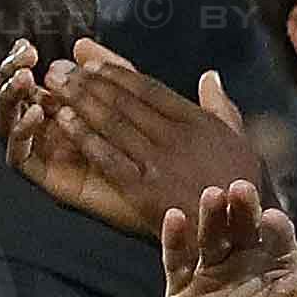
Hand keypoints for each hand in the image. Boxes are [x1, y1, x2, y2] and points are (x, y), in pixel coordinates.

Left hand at [0, 34, 260, 240]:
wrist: (242, 234)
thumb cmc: (243, 189)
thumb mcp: (241, 141)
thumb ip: (221, 107)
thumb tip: (209, 77)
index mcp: (198, 121)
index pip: (148, 88)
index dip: (114, 73)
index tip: (90, 62)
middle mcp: (177, 136)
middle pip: (123, 100)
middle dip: (86, 81)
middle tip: (57, 68)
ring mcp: (159, 162)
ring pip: (111, 122)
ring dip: (77, 100)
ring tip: (53, 86)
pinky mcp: (144, 189)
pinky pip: (107, 156)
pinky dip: (83, 136)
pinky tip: (63, 120)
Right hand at [161, 178, 296, 296]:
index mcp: (278, 262)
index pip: (277, 236)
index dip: (275, 226)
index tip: (273, 219)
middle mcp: (245, 259)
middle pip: (241, 226)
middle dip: (242, 207)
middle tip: (240, 189)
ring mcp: (213, 271)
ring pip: (210, 235)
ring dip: (211, 215)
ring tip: (212, 196)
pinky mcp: (183, 288)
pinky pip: (177, 260)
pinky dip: (174, 239)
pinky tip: (175, 218)